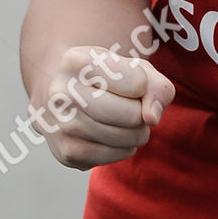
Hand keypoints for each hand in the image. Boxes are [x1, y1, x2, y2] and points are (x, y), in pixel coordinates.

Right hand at [35, 45, 175, 170]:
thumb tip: (152, 117)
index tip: (128, 80)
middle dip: (141, 113)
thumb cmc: (106, 77)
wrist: (64, 93)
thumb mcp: (134, 68)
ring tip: (120, 118)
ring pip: (126, 139)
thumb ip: (156, 86)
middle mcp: (62, 93)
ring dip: (135, 132)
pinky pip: (116, 156)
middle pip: (132, 116)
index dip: (142, 84)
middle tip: (129, 104)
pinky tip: (109, 133)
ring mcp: (60, 126)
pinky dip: (123, 147)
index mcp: (77, 62)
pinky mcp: (66, 153)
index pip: (137, 83)